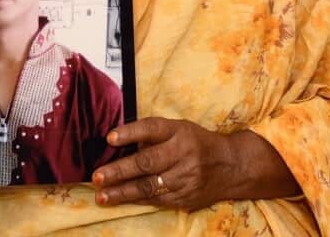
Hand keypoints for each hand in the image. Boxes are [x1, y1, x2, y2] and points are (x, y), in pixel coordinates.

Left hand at [91, 117, 241, 210]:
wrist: (232, 166)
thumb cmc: (197, 143)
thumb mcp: (180, 129)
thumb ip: (154, 135)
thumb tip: (118, 143)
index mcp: (179, 131)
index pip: (152, 129)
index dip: (130, 133)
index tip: (110, 138)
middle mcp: (183, 154)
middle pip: (147, 162)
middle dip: (119, 171)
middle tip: (97, 177)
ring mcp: (185, 178)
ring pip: (149, 187)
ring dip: (122, 193)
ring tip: (102, 196)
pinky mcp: (186, 197)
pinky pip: (156, 200)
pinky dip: (136, 201)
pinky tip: (120, 201)